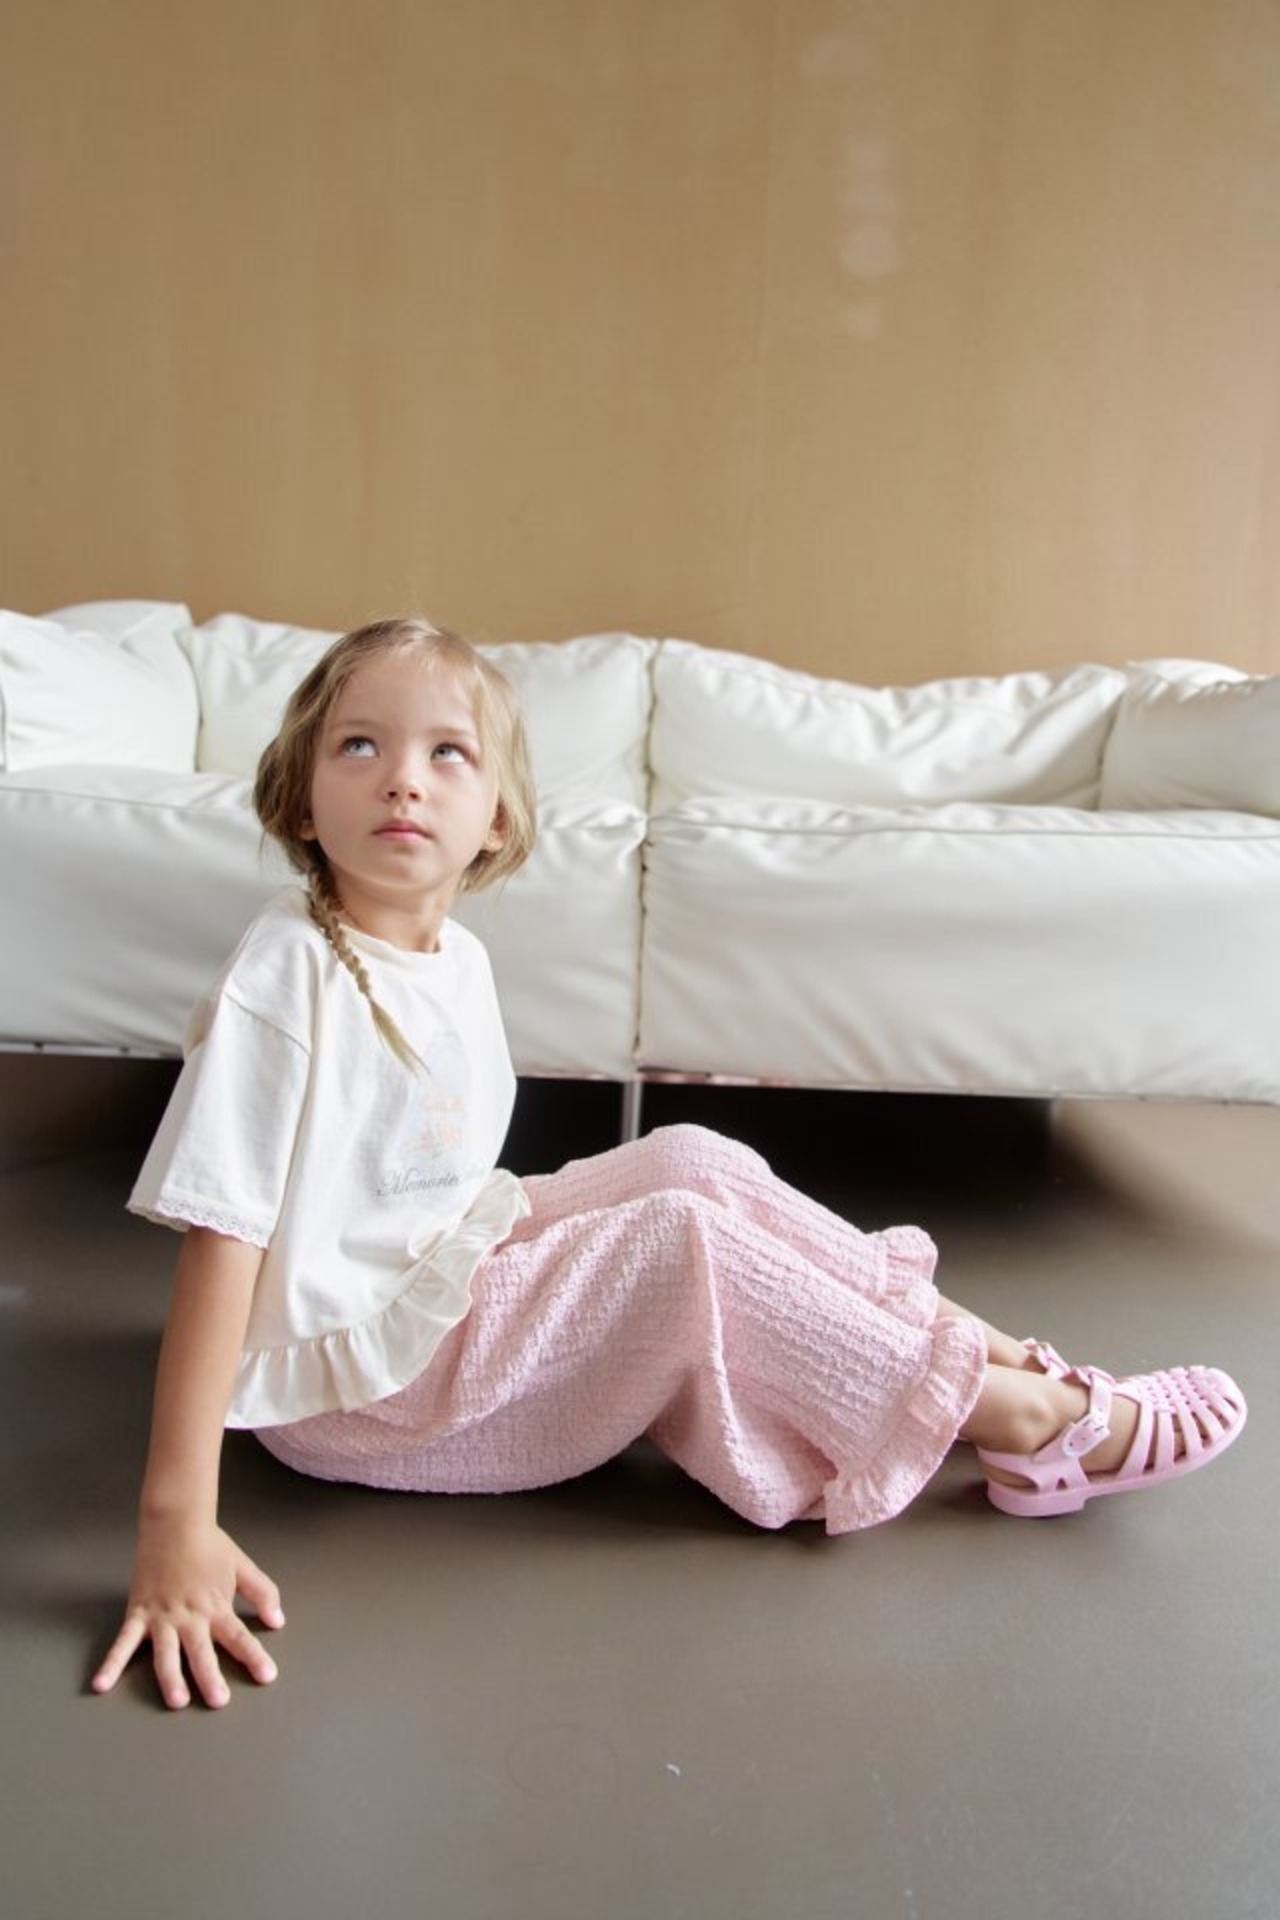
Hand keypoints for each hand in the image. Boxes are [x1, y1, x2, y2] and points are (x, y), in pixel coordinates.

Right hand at [92, 1516, 284, 1709]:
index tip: (267, 1676)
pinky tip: (102, 1684)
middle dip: (210, 1677)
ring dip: (171, 1677)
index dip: (253, 1657)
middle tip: (219, 1701)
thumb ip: (262, 1593)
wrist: (174, 1522)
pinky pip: (123, 1642)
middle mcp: (189, 1616)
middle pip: (202, 1651)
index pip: (238, 1637)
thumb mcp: (242, 1567)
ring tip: (176, 1700)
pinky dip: (111, 1663)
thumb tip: (278, 1620)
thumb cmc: (209, 1545)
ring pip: (166, 1653)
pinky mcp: (138, 1613)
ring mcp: (161, 1617)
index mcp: (216, 1606)